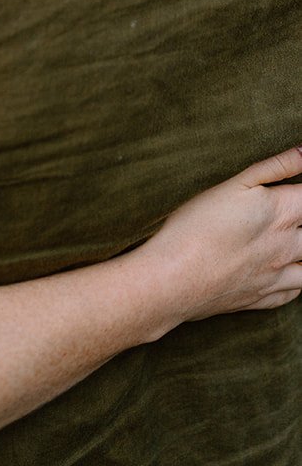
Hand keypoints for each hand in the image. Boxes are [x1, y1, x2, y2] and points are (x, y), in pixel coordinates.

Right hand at [139, 146, 301, 325]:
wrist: (174, 278)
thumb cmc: (195, 226)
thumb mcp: (233, 185)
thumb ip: (274, 168)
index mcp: (280, 212)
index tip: (294, 193)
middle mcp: (286, 245)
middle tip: (288, 215)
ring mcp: (277, 274)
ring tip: (289, 241)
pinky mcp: (264, 297)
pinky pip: (295, 291)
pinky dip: (295, 280)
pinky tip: (283, 271)